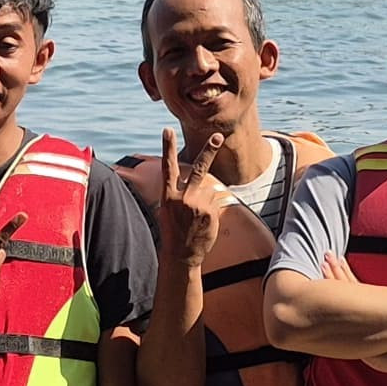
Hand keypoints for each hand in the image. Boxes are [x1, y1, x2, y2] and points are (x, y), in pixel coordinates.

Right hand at [156, 128, 229, 269]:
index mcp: (168, 196)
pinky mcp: (211, 212)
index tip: (167, 131)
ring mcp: (198, 205)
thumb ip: (180, 193)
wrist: (181, 255)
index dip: (167, 148)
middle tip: (218, 136)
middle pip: (199, 169)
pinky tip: (203, 222)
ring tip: (196, 217)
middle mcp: (183, 198)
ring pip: (209, 190)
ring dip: (206, 200)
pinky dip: (212, 209)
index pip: (168, 167)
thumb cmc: (174, 231)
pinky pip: (216, 202)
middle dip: (209, 151)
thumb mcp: (168, 210)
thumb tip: (202, 183)